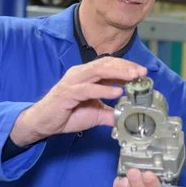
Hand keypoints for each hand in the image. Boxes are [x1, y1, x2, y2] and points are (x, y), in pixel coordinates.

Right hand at [11, 57, 146, 145]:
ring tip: (132, 78)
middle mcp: (80, 73)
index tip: (142, 72)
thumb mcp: (95, 114)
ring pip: (98, 71)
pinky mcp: (67, 93)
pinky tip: (116, 93)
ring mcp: (73, 82)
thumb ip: (110, 113)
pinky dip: (103, 90)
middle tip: (141, 72)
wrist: (44, 123)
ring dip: (117, 74)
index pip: (109, 64)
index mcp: (87, 75)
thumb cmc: (66, 114)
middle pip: (106, 64)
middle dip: (125, 67)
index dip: (126, 66)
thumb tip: (126, 117)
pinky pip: (87, 89)